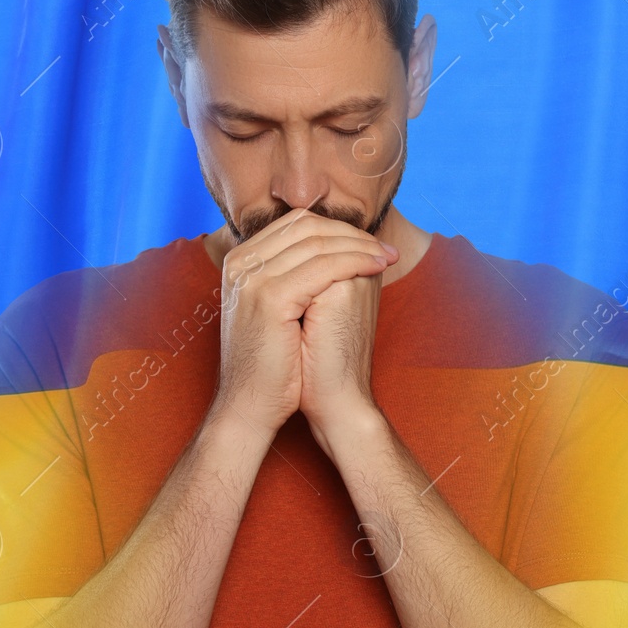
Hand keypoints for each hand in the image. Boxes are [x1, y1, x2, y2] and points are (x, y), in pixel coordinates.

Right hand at [207, 209, 396, 437]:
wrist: (252, 403)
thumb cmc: (274, 362)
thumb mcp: (280, 309)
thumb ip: (297, 275)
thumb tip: (339, 252)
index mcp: (241, 261)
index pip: (295, 224)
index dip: (338, 229)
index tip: (371, 244)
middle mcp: (241, 262)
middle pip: (305, 226)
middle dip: (351, 234)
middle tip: (384, 247)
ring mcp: (252, 277)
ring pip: (316, 243)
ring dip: (360, 246)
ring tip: (386, 256)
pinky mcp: (269, 296)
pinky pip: (323, 266)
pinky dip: (355, 262)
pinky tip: (376, 267)